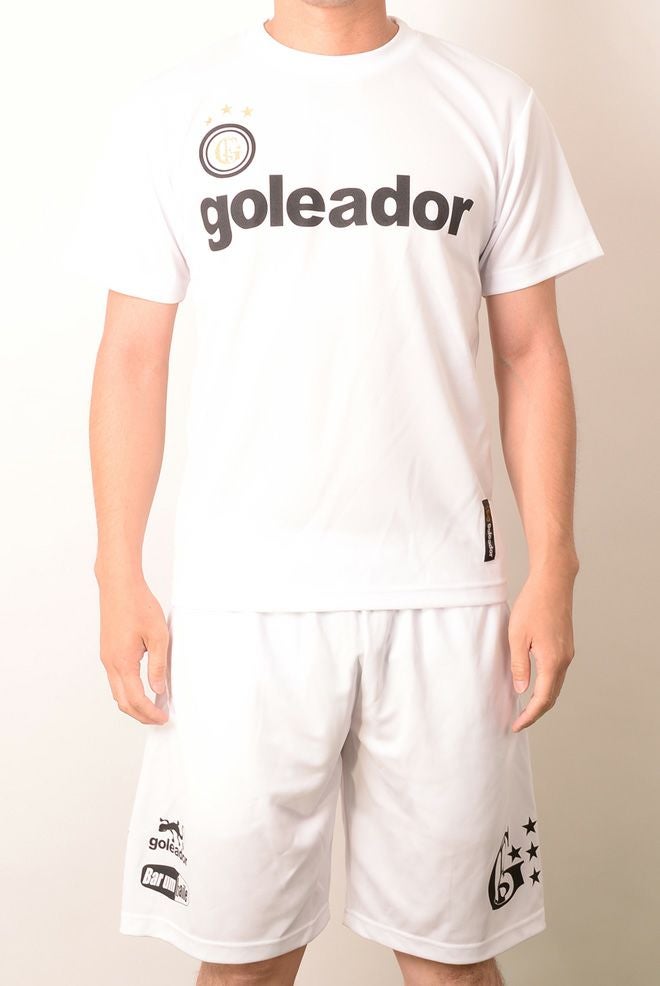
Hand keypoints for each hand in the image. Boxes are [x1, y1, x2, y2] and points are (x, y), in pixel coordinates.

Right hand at [96, 573, 169, 724]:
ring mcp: (107, 658)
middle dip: (141, 715)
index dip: (150, 713)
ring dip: (133, 704)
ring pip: (117, 692)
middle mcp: (110, 663)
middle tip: (159, 718)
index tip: (164, 717)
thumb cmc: (139, 605)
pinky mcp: (108, 651)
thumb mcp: (158, 636)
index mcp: (123, 662)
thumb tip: (159, 689)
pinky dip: (128, 690)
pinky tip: (142, 687)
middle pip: (122, 702)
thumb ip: (158, 665)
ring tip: (153, 706)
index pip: (136, 699)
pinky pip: (116, 679)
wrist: (119, 585)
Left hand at [508, 565, 576, 731]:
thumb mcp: (517, 636)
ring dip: (541, 699)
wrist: (553, 583)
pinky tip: (533, 685)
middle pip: (552, 696)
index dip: (530, 716)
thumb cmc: (533, 605)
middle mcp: (564, 660)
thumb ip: (519, 665)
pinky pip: (556, 673)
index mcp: (552, 661)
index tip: (516, 725)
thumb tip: (521, 690)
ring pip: (556, 685)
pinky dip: (546, 685)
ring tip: (523, 708)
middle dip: (536, 712)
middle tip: (518, 722)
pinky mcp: (565, 646)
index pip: (543, 699)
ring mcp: (567, 653)